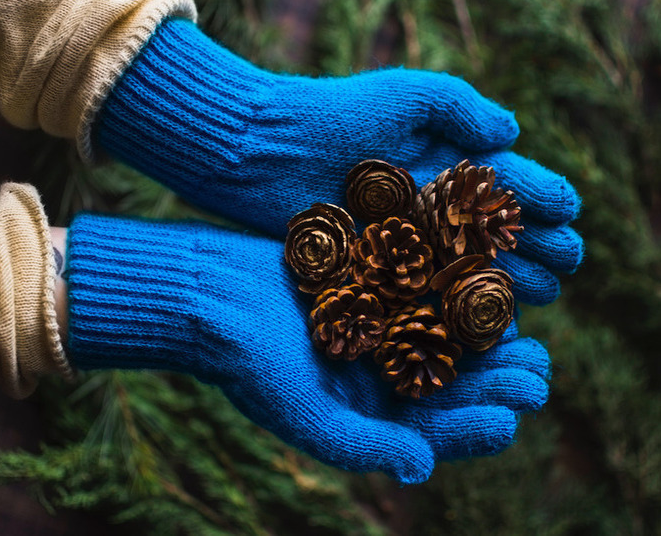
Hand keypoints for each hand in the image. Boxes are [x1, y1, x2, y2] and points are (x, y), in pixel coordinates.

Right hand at [67, 215, 549, 482]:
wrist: (214, 294)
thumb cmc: (251, 363)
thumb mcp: (304, 414)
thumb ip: (363, 445)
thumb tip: (424, 467)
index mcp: (362, 417)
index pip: (429, 433)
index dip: (473, 428)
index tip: (510, 418)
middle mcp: (376, 377)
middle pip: (447, 386)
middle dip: (492, 384)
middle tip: (536, 374)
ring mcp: (378, 331)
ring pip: (445, 339)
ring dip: (484, 337)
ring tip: (525, 334)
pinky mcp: (374, 289)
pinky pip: (424, 294)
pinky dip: (455, 292)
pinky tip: (487, 283)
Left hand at [96, 19, 582, 307]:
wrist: (264, 151)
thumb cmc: (334, 115)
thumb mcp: (407, 95)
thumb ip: (462, 107)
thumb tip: (513, 132)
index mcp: (442, 158)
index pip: (504, 181)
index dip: (539, 196)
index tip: (567, 214)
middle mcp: (427, 201)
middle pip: (492, 228)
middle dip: (533, 244)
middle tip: (564, 265)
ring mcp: (402, 237)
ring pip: (464, 262)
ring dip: (503, 278)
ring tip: (538, 295)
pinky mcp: (373, 265)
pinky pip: (423, 287)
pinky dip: (452, 300)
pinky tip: (480, 314)